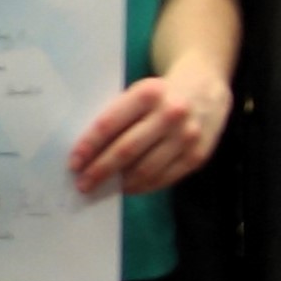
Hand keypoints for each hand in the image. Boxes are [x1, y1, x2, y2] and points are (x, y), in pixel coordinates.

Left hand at [70, 60, 230, 196]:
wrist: (206, 91)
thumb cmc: (160, 96)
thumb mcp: (139, 94)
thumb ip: (118, 118)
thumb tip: (88, 154)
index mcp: (148, 93)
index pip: (110, 123)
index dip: (89, 146)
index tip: (73, 163)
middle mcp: (171, 114)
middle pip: (126, 150)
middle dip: (100, 170)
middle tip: (83, 184)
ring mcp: (187, 137)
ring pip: (146, 169)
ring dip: (120, 183)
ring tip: (103, 189)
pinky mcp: (198, 156)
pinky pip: (164, 178)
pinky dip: (142, 186)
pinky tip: (128, 188)